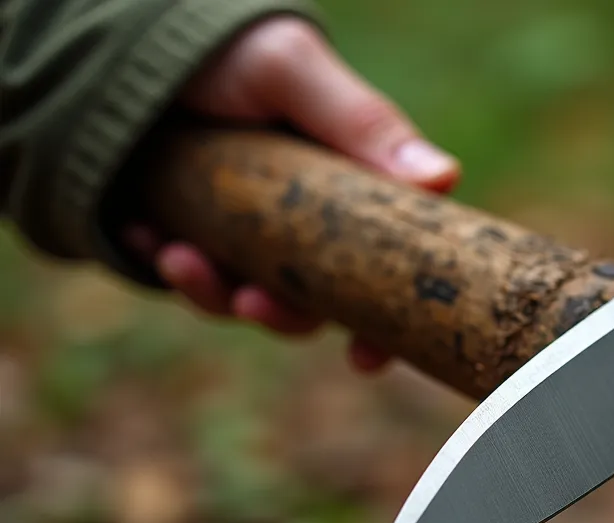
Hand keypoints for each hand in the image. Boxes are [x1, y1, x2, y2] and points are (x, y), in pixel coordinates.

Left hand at [122, 17, 460, 372]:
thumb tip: (445, 180)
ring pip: (251, 298)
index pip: (389, 267)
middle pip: (317, 300)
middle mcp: (313, 220)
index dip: (386, 323)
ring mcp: (254, 234)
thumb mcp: (294, 71)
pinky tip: (146, 233)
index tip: (368, 358)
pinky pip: (192, 279)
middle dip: (284, 315)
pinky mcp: (198, 239)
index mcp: (357, 186)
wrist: (132, 35)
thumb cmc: (232, 46)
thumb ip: (364, 122)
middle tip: (251, 301)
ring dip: (215, 295)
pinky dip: (170, 267)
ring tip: (178, 257)